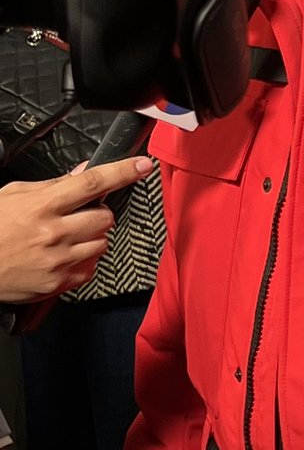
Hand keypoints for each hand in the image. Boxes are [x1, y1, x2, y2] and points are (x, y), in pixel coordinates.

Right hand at [0, 157, 153, 302]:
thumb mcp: (14, 195)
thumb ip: (52, 184)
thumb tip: (83, 171)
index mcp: (43, 206)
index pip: (93, 183)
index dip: (123, 172)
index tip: (143, 166)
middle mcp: (54, 233)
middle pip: (105, 217)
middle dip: (97, 214)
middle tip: (77, 216)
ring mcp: (58, 260)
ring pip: (102, 243)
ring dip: (92, 237)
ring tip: (66, 237)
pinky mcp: (57, 283)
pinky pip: (90, 268)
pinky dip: (83, 260)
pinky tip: (63, 256)